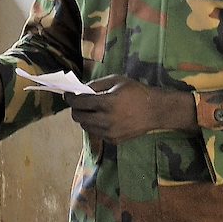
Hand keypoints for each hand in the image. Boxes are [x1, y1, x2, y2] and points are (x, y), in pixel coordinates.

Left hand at [65, 75, 195, 144]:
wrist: (155, 111)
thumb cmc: (136, 92)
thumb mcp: (116, 81)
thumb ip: (96, 84)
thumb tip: (79, 89)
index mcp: (107, 102)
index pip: (79, 102)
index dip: (70, 98)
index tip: (67, 95)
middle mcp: (106, 120)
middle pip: (78, 116)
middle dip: (75, 108)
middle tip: (78, 102)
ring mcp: (110, 132)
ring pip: (85, 126)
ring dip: (84, 117)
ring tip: (91, 110)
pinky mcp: (113, 140)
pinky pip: (96, 133)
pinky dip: (94, 125)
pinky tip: (102, 118)